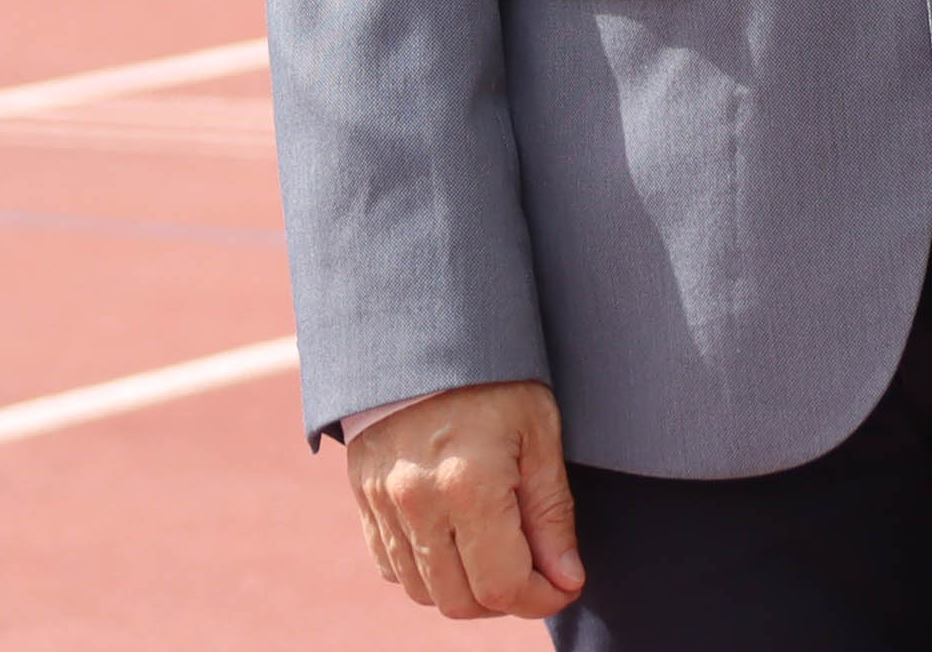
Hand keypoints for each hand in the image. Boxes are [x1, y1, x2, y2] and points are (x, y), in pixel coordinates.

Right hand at [347, 380, 585, 620]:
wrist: (419, 330)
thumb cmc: (490, 374)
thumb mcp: (538, 431)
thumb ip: (552, 513)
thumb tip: (567, 579)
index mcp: (468, 485)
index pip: (504, 587)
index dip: (541, 599)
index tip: (562, 583)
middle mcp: (418, 502)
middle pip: (461, 601)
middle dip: (505, 599)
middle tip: (533, 568)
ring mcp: (383, 502)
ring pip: (423, 591)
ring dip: (465, 589)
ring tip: (495, 554)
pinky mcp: (364, 497)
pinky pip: (391, 565)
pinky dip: (425, 571)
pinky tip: (454, 541)